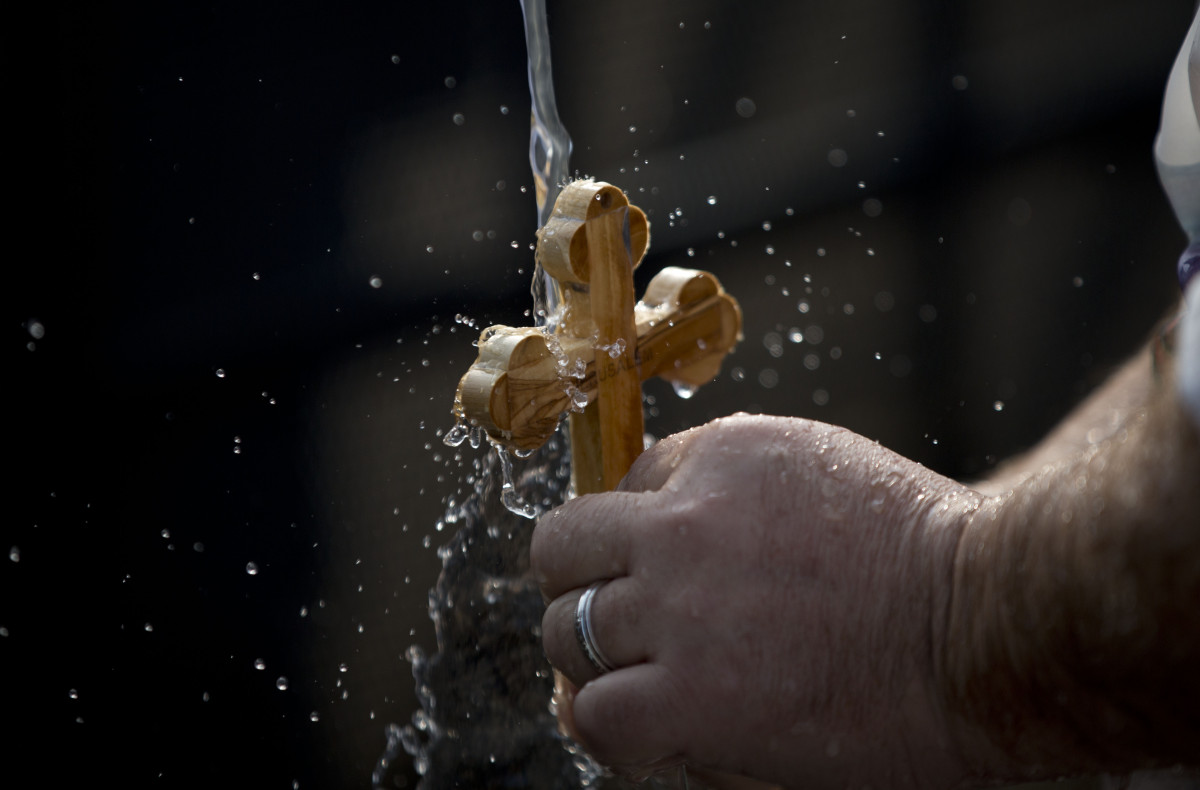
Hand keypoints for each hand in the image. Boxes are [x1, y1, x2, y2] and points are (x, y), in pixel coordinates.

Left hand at [531, 414, 984, 787]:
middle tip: (625, 625)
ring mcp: (680, 607)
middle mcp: (683, 520)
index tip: (667, 576)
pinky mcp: (693, 695)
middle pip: (564, 548)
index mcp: (720, 452)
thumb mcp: (819, 471)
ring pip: (564, 629)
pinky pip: (594, 713)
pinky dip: (609, 726)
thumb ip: (731, 487)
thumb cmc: (924, 555)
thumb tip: (654, 522)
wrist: (989, 626)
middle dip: (586, 584)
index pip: (624, 489)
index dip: (637, 540)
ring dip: (591, 658)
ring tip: (640, 680)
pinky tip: (650, 730)